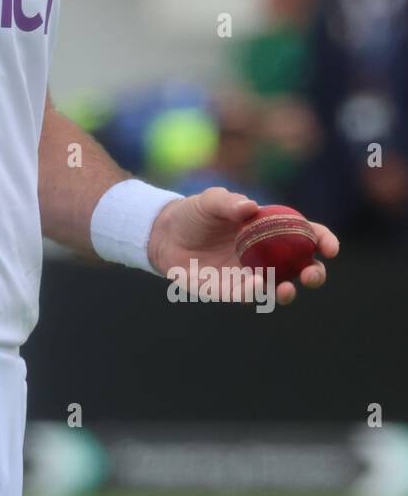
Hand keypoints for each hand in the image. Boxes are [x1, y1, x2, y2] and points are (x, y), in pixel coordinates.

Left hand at [147, 187, 339, 305]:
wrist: (164, 234)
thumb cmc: (195, 213)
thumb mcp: (210, 200)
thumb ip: (228, 202)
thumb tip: (250, 207)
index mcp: (270, 230)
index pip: (306, 236)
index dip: (323, 241)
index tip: (331, 247)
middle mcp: (266, 255)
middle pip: (300, 268)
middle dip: (314, 274)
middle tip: (313, 274)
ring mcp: (249, 274)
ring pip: (276, 288)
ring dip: (286, 291)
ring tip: (286, 288)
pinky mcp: (228, 289)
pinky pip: (244, 295)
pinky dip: (252, 292)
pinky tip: (254, 285)